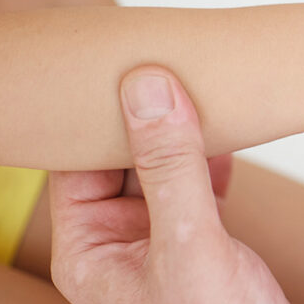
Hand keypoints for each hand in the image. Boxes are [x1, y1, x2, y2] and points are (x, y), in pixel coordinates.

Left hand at [50, 66, 297, 303]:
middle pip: (116, 154)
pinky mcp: (199, 241)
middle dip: (143, 110)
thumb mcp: (192, 247)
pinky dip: (209, 154)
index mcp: (88, 248)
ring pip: (157, 163)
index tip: (124, 55)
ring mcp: (157, 240)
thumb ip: (170, 168)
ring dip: (180, 128)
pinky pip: (192, 181)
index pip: (75, 157)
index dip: (95, 108)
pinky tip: (229, 131)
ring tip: (204, 83)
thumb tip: (148, 85)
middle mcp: (116, 241)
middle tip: (172, 56)